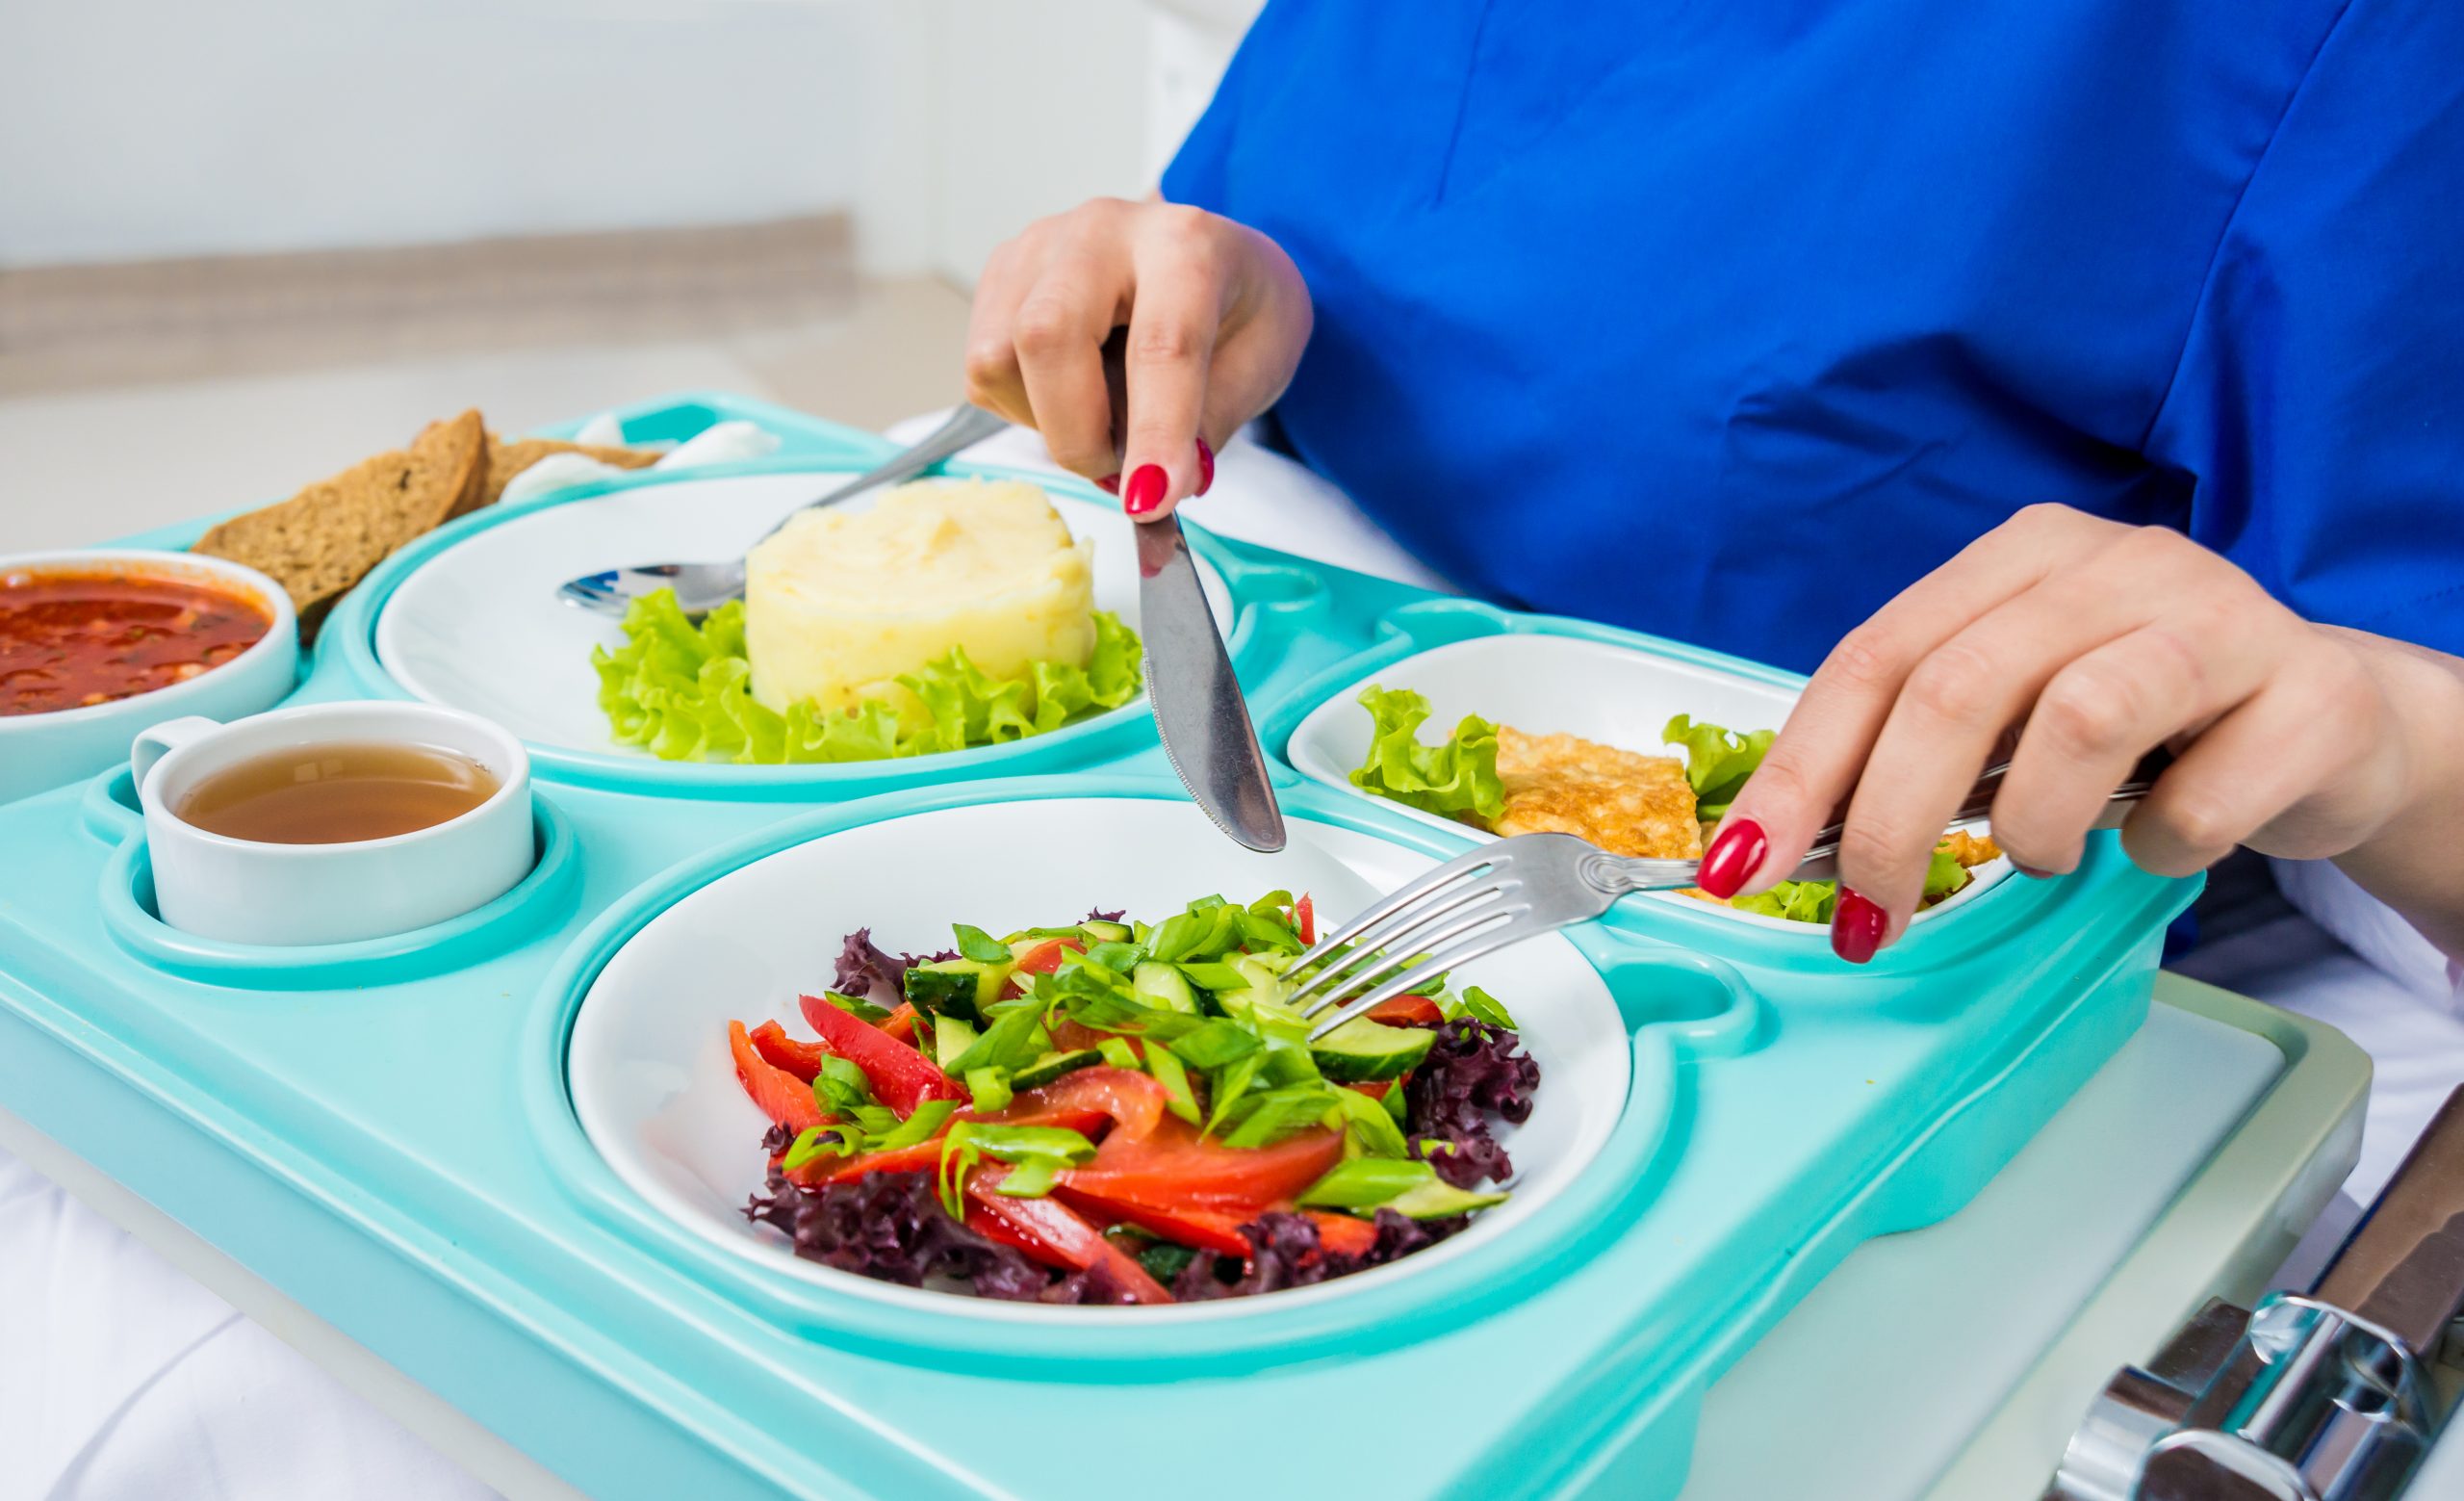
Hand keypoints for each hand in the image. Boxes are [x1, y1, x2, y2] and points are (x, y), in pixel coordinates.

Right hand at [964, 197, 1312, 519]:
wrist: (1204, 253)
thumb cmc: (1235, 306)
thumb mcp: (1260, 363)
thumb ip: (1208, 428)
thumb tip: (1150, 497)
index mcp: (1184, 244)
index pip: (1162, 344)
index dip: (1156, 430)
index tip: (1153, 500)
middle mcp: (1100, 231)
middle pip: (1046, 333)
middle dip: (1076, 431)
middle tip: (1118, 468)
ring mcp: (1036, 248)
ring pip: (996, 359)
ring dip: (1047, 423)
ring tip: (1102, 420)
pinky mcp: (998, 277)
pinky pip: (984, 371)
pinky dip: (1026, 409)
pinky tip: (1072, 393)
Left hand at [1694, 504, 2463, 962]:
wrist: (2331, 722)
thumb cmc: (2148, 725)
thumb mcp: (2020, 714)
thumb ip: (1917, 747)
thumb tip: (1783, 842)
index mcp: (2022, 557)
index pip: (1874, 658)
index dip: (1798, 770)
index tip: (1740, 867)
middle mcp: (2117, 564)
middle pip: (1958, 689)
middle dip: (1889, 824)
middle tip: (1872, 914)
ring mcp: (2222, 618)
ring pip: (2081, 722)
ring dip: (2036, 828)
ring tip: (2048, 853)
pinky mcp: (2310, 696)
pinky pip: (2198, 801)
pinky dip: (2160, 847)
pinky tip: (2165, 835)